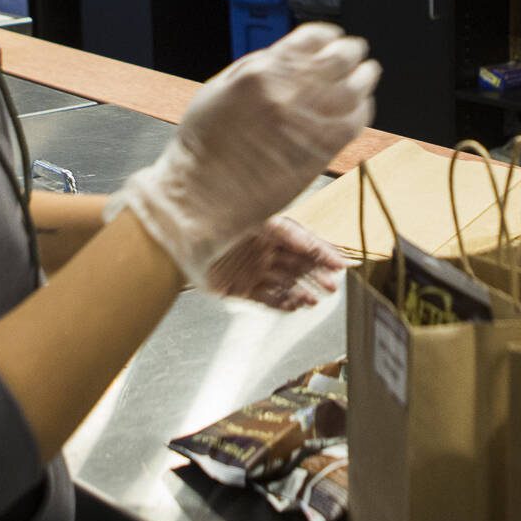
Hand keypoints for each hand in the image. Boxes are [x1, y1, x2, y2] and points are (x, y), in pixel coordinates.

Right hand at [116, 24, 379, 286]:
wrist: (201, 193)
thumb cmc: (203, 145)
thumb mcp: (219, 88)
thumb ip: (256, 68)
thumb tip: (289, 56)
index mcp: (261, 71)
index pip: (311, 38)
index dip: (328, 36)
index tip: (333, 38)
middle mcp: (288, 92)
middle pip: (339, 59)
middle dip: (352, 51)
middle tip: (357, 52)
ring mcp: (307, 121)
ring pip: (354, 88)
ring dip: (365, 77)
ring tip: (368, 74)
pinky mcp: (321, 150)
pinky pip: (355, 122)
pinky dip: (363, 110)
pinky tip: (361, 107)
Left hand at [206, 215, 352, 310]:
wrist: (179, 229)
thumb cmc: (216, 214)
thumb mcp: (260, 220)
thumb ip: (288, 232)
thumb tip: (314, 242)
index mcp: (269, 229)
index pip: (304, 242)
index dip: (324, 253)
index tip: (341, 263)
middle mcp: (262, 249)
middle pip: (297, 265)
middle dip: (317, 276)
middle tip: (332, 285)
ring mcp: (250, 269)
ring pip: (283, 283)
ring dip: (301, 292)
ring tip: (315, 300)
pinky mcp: (237, 287)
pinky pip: (264, 297)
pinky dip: (281, 302)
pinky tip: (294, 305)